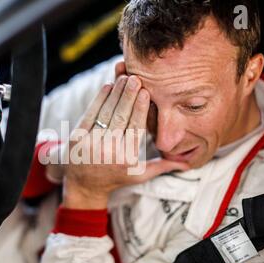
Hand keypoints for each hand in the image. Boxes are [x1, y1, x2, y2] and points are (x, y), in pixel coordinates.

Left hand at [62, 75, 188, 209]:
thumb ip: (161, 167)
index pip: (135, 129)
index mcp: (126, 159)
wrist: (83, 185)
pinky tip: (108, 86)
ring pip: (106, 113)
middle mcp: (108, 152)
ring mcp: (90, 144)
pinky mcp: (76, 138)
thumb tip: (187, 164)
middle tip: (136, 78)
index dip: (140, 109)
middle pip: (121, 117)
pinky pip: (91, 114)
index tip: (146, 92)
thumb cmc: (115, 178)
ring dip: (115, 93)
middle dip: (128, 95)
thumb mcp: (139, 176)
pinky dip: (99, 99)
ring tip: (124, 77)